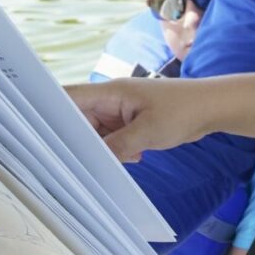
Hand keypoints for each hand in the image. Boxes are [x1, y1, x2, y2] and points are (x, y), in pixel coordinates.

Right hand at [65, 78, 210, 161]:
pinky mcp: (131, 122)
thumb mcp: (148, 132)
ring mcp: (121, 111)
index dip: (52, 114)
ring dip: (105, 149)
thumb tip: (93, 161)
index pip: (70, 98)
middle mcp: (111, 100)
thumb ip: (118, 146)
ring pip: (97, 133)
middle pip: (80, 121)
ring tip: (126, 155)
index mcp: (110, 93)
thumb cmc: (183, 111)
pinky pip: (113, 138)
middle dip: (82, 142)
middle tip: (86, 162)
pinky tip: (136, 156)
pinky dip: (119, 150)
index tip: (42, 136)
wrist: (211, 108)